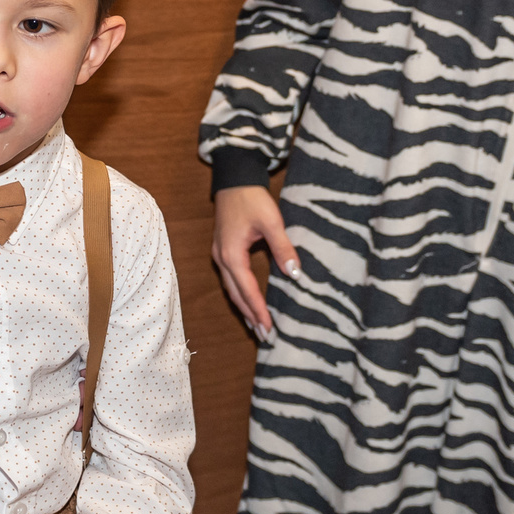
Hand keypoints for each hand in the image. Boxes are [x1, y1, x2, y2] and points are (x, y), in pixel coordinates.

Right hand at [212, 183, 297, 339]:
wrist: (234, 179)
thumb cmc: (251, 198)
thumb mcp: (271, 222)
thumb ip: (283, 248)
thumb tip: (294, 274)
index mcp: (232, 254)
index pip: (247, 289)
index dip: (258, 310)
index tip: (269, 328)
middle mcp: (221, 258)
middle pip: (235, 294)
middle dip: (249, 315)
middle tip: (264, 335)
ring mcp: (219, 254)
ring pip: (230, 288)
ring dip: (243, 307)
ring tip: (255, 325)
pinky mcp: (222, 249)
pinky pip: (229, 279)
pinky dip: (239, 294)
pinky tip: (247, 300)